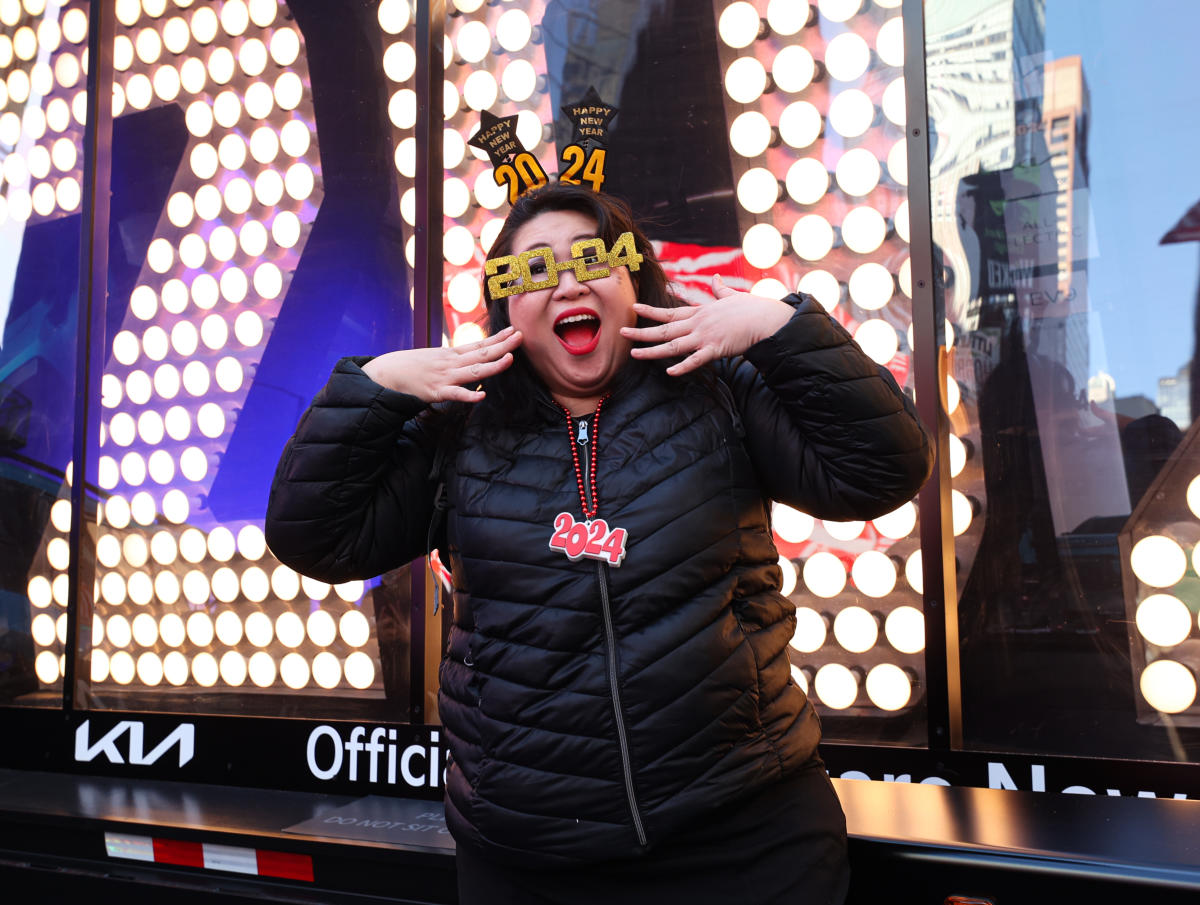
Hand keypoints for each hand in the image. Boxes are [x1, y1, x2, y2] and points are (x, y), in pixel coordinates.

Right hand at [361, 326, 522, 401]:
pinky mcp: (435, 392)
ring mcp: (444, 376)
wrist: (384, 373)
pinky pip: (455, 394)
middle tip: (520, 336)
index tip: (514, 331)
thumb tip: (467, 360)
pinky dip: (468, 395)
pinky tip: (482, 395)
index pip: (479, 345)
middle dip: (502, 346)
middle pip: (481, 354)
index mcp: (450, 354)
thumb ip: (452, 360)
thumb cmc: (409, 367)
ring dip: (493, 366)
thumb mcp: (433, 358)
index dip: (497, 339)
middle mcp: (450, 362)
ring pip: (473, 371)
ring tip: (510, 359)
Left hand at [619, 274, 793, 375]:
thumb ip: (720, 290)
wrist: (767, 319)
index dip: (651, 311)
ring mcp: (705, 336)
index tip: (634, 307)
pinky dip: (683, 367)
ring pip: (673, 345)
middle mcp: (698, 323)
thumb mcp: (732, 297)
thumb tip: (715, 280)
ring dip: (652, 350)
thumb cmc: (752, 309)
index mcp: (700, 312)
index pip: (670, 312)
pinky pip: (696, 360)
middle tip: (621, 331)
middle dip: (641, 331)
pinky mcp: (716, 349)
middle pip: (664, 329)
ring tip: (634, 353)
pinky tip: (669, 372)